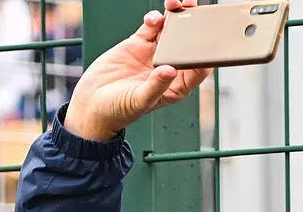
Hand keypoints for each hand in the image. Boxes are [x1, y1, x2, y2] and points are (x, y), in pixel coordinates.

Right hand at [64, 0, 210, 140]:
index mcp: (177, 86)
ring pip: (170, 31)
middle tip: (197, 10)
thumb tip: (170, 70)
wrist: (92, 104)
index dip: (206, 55)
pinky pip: (151, 27)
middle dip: (193, 28)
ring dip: (175, 17)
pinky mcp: (138, 44)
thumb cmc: (119, 110)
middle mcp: (169, 68)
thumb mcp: (140, 101)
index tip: (209, 41)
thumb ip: (156, 85)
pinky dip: (154, 19)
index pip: (198, 68)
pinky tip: (154, 18)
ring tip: (176, 4)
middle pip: (187, 45)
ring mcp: (154, 54)